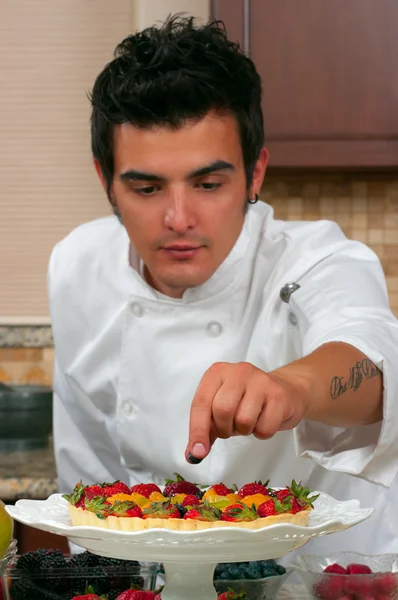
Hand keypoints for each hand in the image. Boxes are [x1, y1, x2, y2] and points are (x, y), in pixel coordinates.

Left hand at [185, 361, 308, 462]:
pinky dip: (262, 433)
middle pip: (222, 410)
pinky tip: (264, 420)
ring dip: (244, 430)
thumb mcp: (220, 407)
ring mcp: (260, 381)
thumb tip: (194, 454)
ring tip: (249, 421)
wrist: (286, 390)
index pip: (201, 402)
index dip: (197, 430)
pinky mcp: (279, 394)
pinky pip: (265, 428)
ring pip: (244, 420)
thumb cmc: (246, 400)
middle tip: (231, 427)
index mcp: (217, 372)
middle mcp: (238, 371)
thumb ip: (206, 429)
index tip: (197, 452)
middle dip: (224, 429)